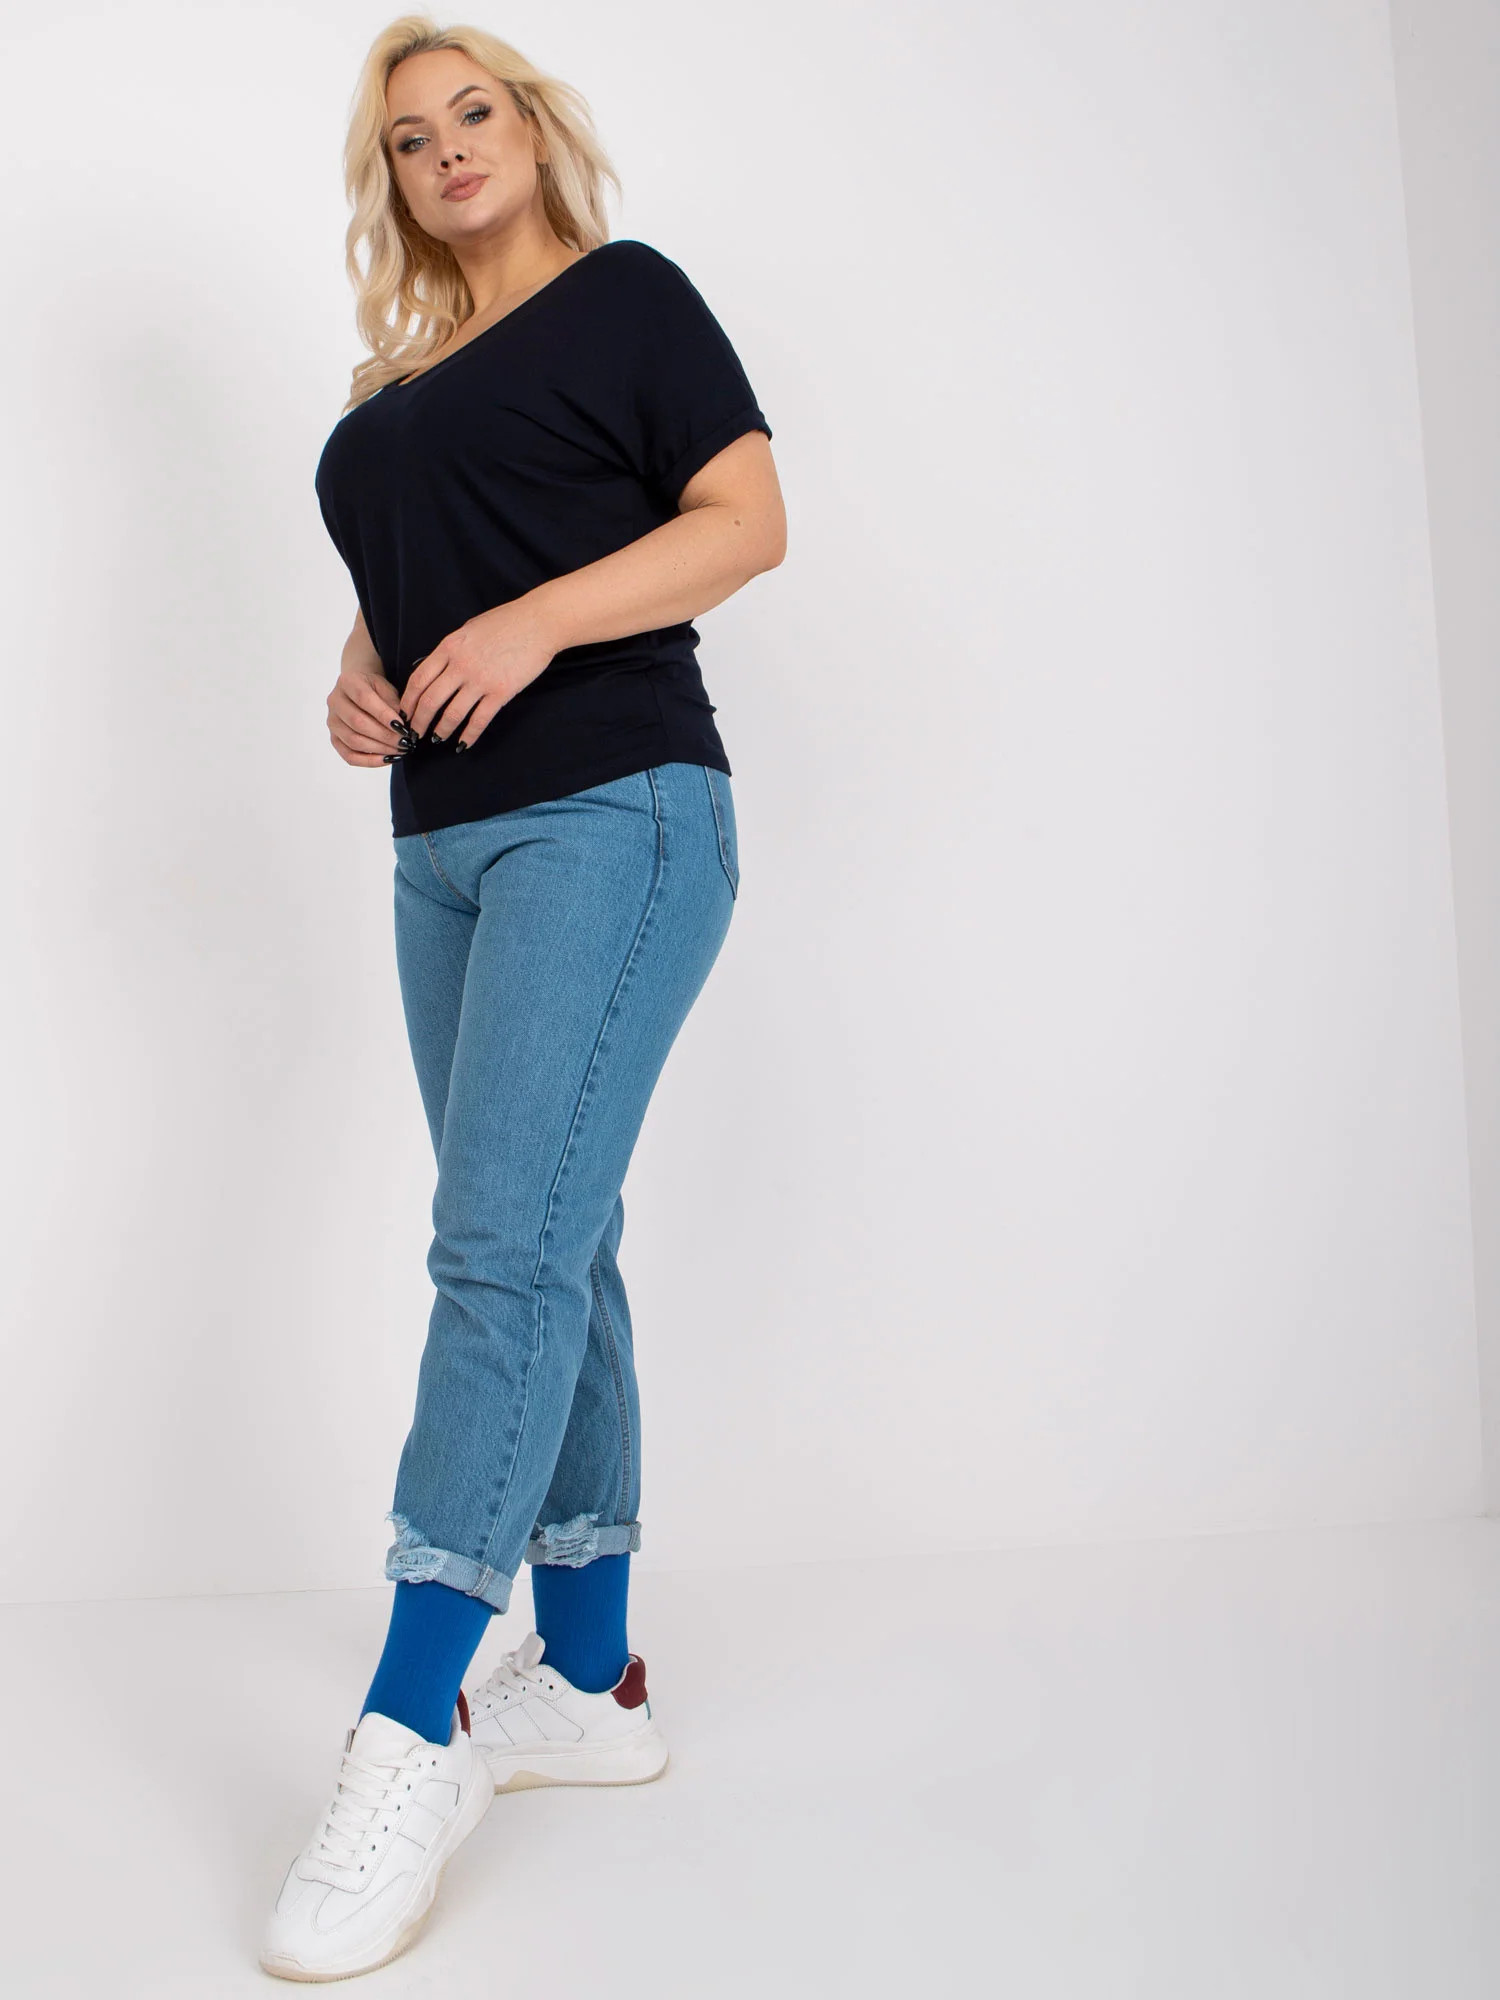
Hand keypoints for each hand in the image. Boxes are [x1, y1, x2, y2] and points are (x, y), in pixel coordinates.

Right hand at [327, 666, 412, 767]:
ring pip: (353, 741)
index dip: (383, 714)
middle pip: (358, 723)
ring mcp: (332, 722)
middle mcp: (334, 702)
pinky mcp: (334, 738)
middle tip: (405, 742)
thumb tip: (401, 723)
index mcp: (347, 682)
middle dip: (385, 735)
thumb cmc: (374, 688)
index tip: (402, 726)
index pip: (364, 699)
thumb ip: (393, 701)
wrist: (358, 690)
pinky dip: (369, 761)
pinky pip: (349, 756)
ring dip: (380, 749)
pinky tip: (387, 759)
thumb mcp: (386, 687)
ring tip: (399, 751)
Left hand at [401, 598, 556, 748]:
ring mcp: (480, 680)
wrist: (538, 622)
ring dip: (442, 730)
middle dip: (419, 721)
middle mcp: (460, 665)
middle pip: (430, 700)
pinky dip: (469, 735)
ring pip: (452, 714)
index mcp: (449, 647)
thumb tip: (438, 668)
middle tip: (414, 733)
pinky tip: (464, 744)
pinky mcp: (501, 692)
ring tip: (438, 738)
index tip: (405, 713)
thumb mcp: (469, 630)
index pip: (418, 679)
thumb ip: (452, 649)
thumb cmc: (505, 622)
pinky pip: (479, 720)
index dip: (408, 701)